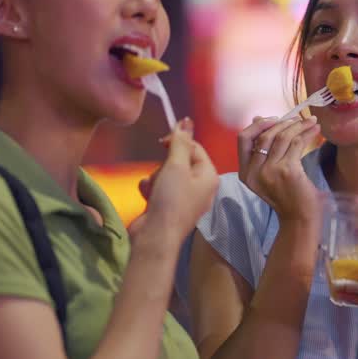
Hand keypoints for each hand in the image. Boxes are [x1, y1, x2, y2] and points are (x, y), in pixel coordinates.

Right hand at [131, 118, 217, 245]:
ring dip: (155, 177)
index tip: (161, 142)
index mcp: (209, 176)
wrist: (155, 237)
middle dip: (164, 165)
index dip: (177, 141)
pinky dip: (151, 189)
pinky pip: (159, 188)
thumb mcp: (176, 165)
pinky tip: (148, 196)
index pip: (195, 147)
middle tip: (162, 176)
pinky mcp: (170, 207)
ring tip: (154, 190)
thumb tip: (186, 121)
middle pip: (179, 160)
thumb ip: (180, 142)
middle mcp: (201, 187)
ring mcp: (185, 198)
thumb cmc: (170, 201)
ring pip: (166, 174)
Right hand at [236, 115, 322, 221]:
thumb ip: (262, 150)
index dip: (258, 125)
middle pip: (264, 135)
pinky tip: (315, 129)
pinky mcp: (287, 171)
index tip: (274, 119)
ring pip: (281, 137)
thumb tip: (258, 119)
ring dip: (298, 125)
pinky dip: (307, 133)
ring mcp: (270, 172)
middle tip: (298, 118)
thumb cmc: (287, 195)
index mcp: (245, 173)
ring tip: (310, 121)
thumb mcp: (268, 173)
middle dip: (283, 122)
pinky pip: (296, 143)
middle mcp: (254, 172)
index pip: (243, 139)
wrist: (299, 219)